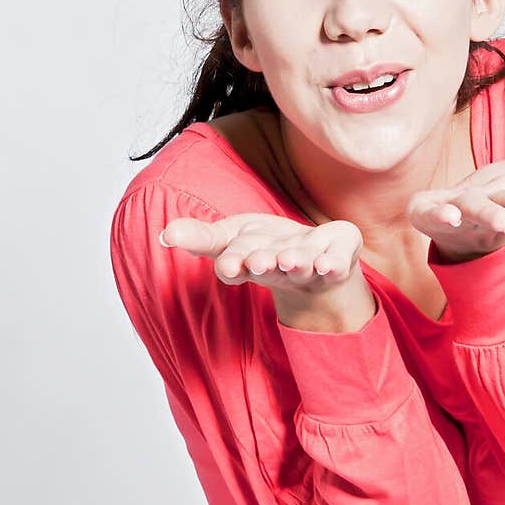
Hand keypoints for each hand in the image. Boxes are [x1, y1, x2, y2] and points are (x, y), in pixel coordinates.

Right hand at [159, 211, 364, 299]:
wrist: (316, 264)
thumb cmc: (266, 248)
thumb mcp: (230, 238)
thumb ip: (201, 236)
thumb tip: (165, 234)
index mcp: (250, 263)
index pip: (237, 265)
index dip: (233, 265)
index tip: (228, 267)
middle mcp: (280, 269)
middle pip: (270, 268)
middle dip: (264, 264)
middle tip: (258, 263)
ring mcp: (311, 268)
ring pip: (303, 266)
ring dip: (297, 264)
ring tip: (292, 260)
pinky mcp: (338, 261)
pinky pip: (338, 264)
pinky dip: (334, 264)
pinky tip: (330, 265)